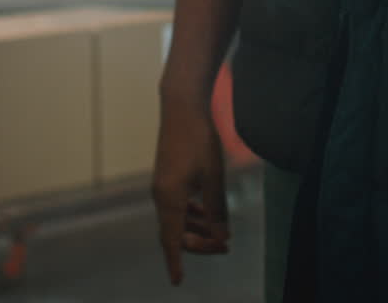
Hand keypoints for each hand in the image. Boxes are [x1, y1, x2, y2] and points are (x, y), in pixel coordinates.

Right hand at [152, 98, 229, 285]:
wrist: (182, 106)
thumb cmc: (199, 139)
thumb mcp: (214, 177)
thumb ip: (217, 210)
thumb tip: (221, 238)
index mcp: (170, 198)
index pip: (171, 240)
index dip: (175, 262)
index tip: (177, 282)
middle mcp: (161, 195)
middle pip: (176, 232)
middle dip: (200, 243)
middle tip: (226, 246)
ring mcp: (162, 184)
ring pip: (177, 218)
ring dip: (197, 229)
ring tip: (221, 233)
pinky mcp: (167, 175)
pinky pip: (177, 205)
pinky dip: (192, 214)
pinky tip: (208, 212)